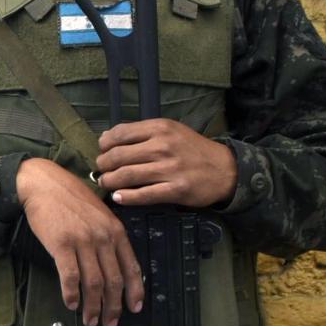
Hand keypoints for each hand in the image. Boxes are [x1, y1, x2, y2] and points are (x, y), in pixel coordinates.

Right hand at [15, 156, 142, 325]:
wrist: (43, 183)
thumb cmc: (69, 198)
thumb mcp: (99, 213)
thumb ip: (108, 236)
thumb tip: (112, 265)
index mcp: (116, 230)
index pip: (131, 267)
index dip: (135, 291)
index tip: (134, 308)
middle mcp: (103, 237)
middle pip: (114, 280)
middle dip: (113, 307)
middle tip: (110, 322)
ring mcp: (83, 241)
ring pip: (94, 283)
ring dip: (93, 306)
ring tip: (90, 320)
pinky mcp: (61, 244)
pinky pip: (70, 277)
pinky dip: (72, 294)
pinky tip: (71, 304)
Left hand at [96, 120, 239, 209]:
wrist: (224, 169)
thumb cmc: (193, 149)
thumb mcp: (171, 131)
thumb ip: (141, 133)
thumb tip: (106, 138)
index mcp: (160, 128)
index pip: (121, 133)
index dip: (105, 144)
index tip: (102, 150)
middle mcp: (164, 146)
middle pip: (119, 155)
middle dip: (104, 164)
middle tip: (101, 170)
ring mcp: (170, 169)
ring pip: (128, 175)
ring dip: (110, 181)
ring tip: (106, 183)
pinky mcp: (175, 190)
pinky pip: (143, 195)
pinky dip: (126, 197)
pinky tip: (118, 197)